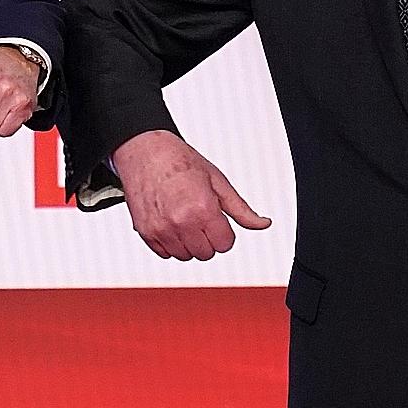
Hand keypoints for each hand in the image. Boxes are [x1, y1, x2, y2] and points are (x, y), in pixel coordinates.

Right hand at [113, 130, 270, 259]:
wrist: (144, 151)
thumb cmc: (179, 161)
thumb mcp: (217, 181)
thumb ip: (241, 209)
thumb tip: (262, 224)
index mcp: (203, 208)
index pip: (224, 245)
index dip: (224, 231)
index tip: (216, 219)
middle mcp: (181, 222)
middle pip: (206, 254)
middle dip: (207, 238)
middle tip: (199, 216)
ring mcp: (161, 229)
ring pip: (186, 256)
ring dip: (189, 242)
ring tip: (184, 218)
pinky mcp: (146, 232)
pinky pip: (165, 254)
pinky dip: (170, 243)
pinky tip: (170, 222)